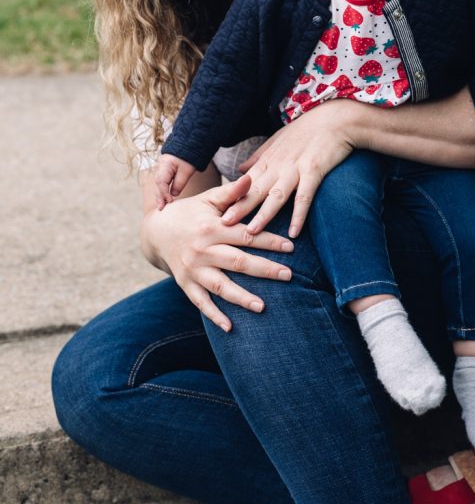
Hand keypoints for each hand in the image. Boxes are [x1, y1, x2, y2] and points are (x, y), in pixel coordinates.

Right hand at [142, 175, 294, 331]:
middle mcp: (202, 250)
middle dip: (265, 269)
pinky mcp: (185, 283)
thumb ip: (231, 192)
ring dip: (242, 297)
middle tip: (289, 276)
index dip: (269, 241)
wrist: (154, 231)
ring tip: (263, 307)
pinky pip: (200, 302)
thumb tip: (252, 177)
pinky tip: (230, 327)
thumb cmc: (188, 213)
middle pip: (238, 262)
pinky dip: (214, 315)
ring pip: (220, 285)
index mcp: (212, 228)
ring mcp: (193, 269)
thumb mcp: (208, 199)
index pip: (246, 235)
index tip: (291, 247)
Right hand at [155, 153, 196, 208]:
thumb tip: (173, 194)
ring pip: (158, 184)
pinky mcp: (165, 172)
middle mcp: (160, 167)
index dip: (164, 193)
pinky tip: (163, 199)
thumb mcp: (187, 169)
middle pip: (157, 184)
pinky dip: (162, 191)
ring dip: (159, 195)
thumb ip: (180, 182)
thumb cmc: (189, 156)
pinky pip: (161, 183)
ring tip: (161, 206)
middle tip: (161, 208)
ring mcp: (161, 169)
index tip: (169, 201)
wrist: (188, 145)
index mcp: (164, 164)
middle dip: (159, 196)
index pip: (161, 181)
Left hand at [223, 100, 355, 237]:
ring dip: (264, 214)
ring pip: (277, 195)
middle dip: (240, 208)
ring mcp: (296, 168)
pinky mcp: (314, 170)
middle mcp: (279, 165)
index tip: (217, 212)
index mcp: (269, 160)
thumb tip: (240, 170)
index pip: (247, 182)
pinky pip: (305, 196)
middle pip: (256, 190)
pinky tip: (294, 231)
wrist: (335, 119)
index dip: (232, 197)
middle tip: (224, 224)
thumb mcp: (278, 140)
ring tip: (252, 232)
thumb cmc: (307, 130)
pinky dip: (299, 214)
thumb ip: (259, 157)